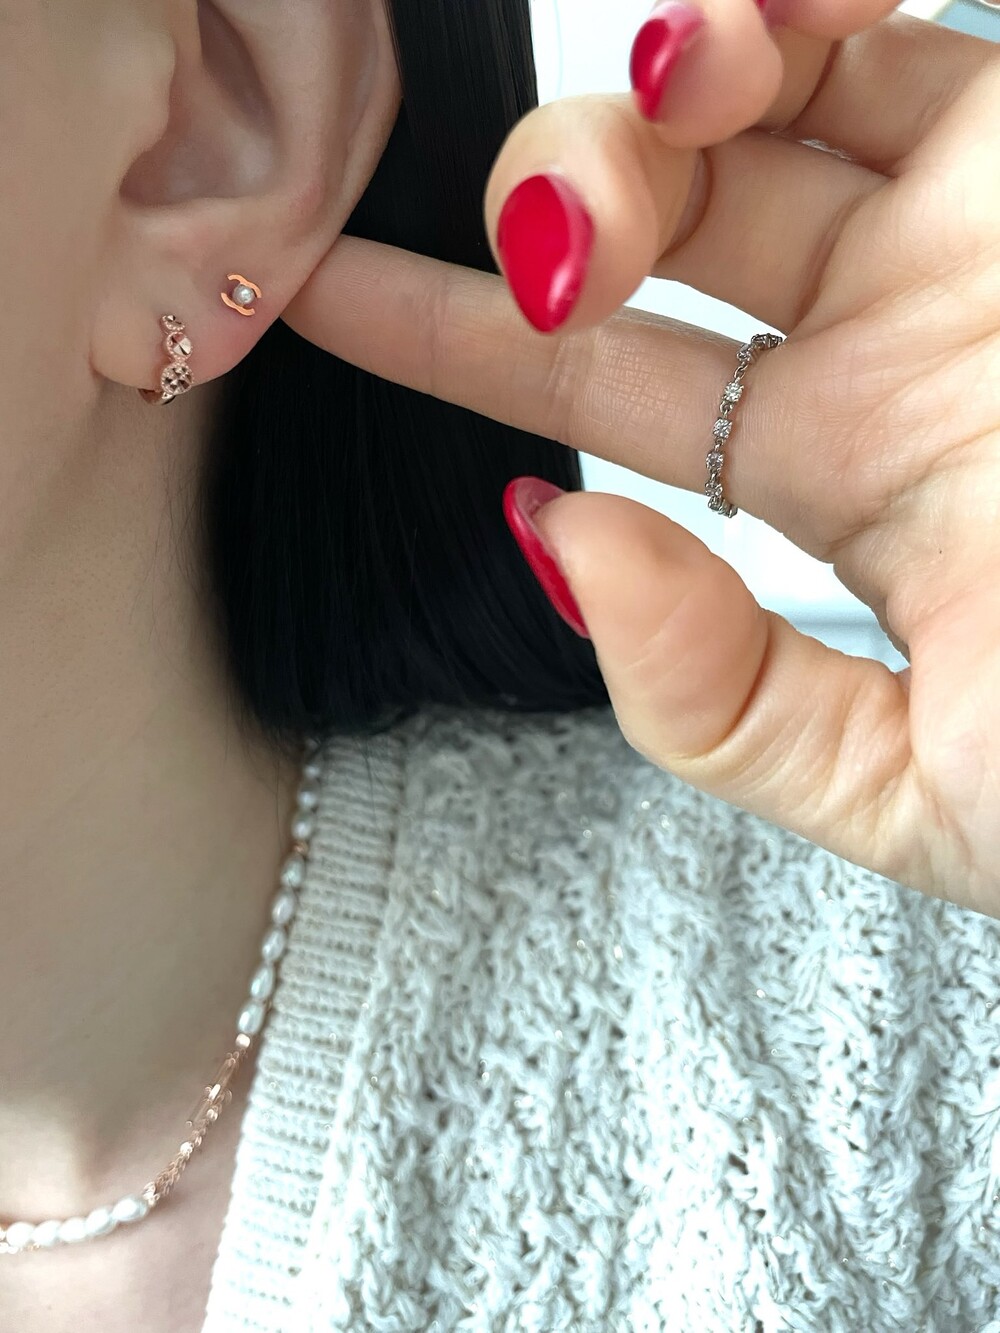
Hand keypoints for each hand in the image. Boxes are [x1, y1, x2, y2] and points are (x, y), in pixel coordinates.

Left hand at [286, 2, 999, 916]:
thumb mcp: (921, 792)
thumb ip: (723, 705)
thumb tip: (555, 552)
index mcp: (837, 482)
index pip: (594, 394)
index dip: (445, 338)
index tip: (310, 292)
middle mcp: (892, 336)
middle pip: (656, 219)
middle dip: (564, 189)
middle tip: (571, 231)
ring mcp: (980, 225)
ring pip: (770, 83)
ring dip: (675, 62)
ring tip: (680, 79)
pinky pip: (918, 18)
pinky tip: (764, 11)